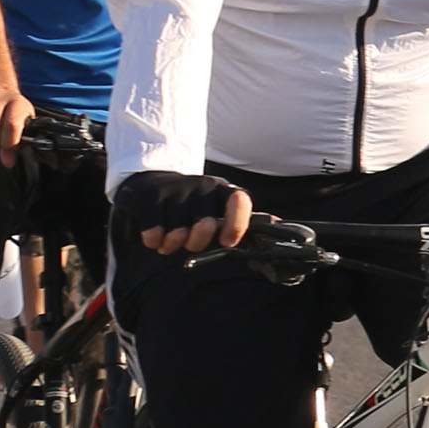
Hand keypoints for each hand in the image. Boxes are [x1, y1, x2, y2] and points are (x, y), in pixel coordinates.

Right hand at [118, 168, 252, 255]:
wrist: (150, 183)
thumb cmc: (191, 203)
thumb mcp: (217, 206)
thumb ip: (242, 217)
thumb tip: (280, 224)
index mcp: (222, 190)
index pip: (240, 202)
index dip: (236, 225)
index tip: (228, 242)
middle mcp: (201, 186)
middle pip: (205, 227)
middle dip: (196, 243)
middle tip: (188, 241)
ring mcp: (174, 189)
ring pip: (177, 235)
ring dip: (171, 245)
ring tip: (170, 237)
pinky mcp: (148, 197)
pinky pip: (154, 234)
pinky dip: (153, 241)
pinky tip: (155, 233)